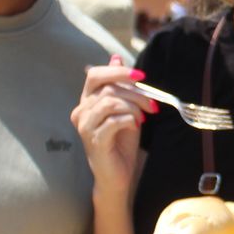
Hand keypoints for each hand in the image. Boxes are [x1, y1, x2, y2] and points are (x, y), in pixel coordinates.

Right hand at [72, 55, 156, 192]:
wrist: (118, 175)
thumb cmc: (121, 143)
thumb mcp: (125, 109)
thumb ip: (120, 86)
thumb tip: (116, 57)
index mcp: (87, 101)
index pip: (95, 74)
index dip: (118, 71)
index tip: (141, 76)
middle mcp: (81, 111)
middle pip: (108, 87)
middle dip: (135, 92)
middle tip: (152, 104)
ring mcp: (85, 126)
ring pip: (111, 102)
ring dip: (134, 107)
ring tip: (143, 118)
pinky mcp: (94, 140)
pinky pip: (114, 120)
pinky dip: (130, 120)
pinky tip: (135, 127)